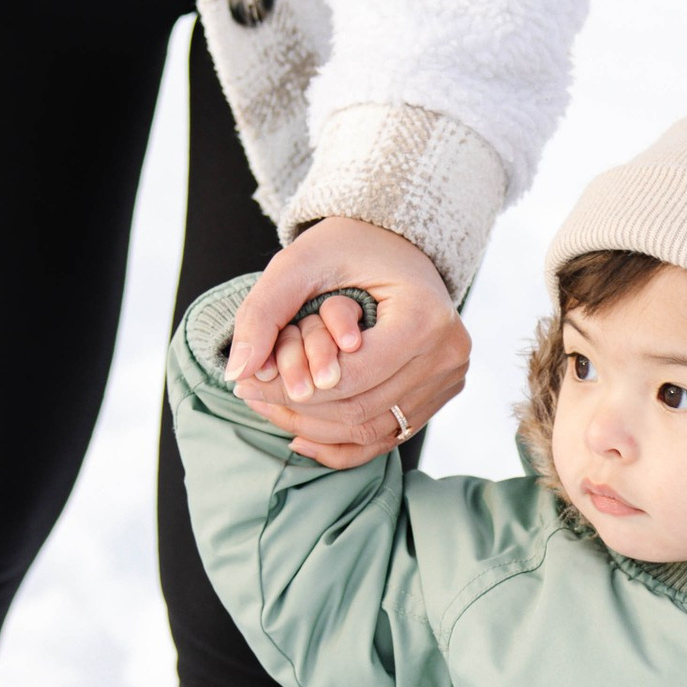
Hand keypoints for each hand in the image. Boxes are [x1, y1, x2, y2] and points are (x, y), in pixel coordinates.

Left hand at [224, 215, 470, 467]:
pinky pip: (386, 437)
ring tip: (270, 409)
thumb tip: (238, 373)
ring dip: (313, 429)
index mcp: (424, 318)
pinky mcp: (440, 395)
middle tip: (250, 396)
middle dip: (298, 410)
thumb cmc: (349, 245)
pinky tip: (301, 436)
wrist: (396, 242)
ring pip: (370, 431)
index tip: (246, 382)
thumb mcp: (299, 263)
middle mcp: (447, 355)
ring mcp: (448, 379)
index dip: (293, 389)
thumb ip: (264, 312)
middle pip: (360, 410)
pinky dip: (341, 444)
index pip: (351, 377)